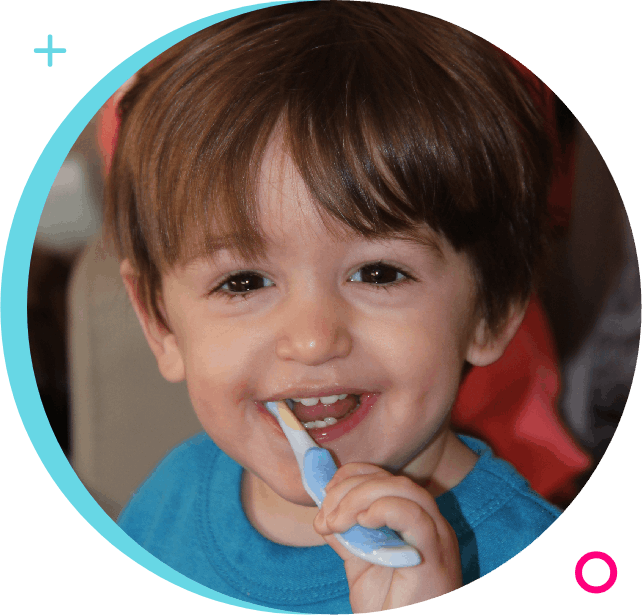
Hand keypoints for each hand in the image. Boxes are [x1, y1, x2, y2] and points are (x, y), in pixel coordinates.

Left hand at [313, 463, 461, 611]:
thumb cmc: (389, 609)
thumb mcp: (361, 566)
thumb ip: (347, 537)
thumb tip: (324, 512)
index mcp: (415, 521)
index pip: (386, 478)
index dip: (353, 476)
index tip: (326, 493)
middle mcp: (430, 524)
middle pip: (391, 480)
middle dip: (351, 488)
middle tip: (327, 515)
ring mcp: (437, 537)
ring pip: (403, 490)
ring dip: (361, 496)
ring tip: (338, 521)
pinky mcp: (435, 556)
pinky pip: (414, 516)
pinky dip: (385, 508)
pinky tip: (364, 521)